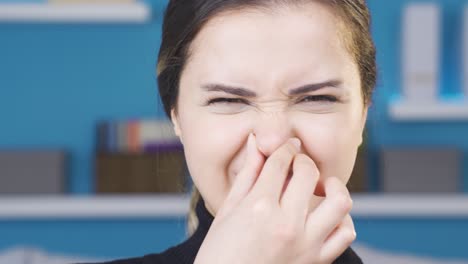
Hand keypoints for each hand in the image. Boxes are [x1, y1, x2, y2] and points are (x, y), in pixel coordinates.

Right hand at [194, 134, 354, 263]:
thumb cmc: (218, 253)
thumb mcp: (226, 211)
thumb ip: (246, 174)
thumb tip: (256, 142)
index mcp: (259, 208)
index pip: (280, 162)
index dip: (284, 148)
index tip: (285, 146)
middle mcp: (286, 224)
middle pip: (308, 173)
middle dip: (302, 160)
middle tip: (295, 163)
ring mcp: (306, 244)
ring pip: (339, 201)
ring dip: (332, 185)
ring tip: (319, 185)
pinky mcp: (317, 261)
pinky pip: (345, 235)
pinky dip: (341, 219)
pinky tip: (325, 214)